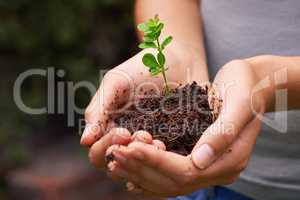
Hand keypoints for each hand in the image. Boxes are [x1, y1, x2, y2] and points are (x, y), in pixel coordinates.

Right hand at [81, 41, 207, 168]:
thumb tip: (85, 141)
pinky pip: (168, 160)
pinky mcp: (175, 142)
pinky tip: (170, 144)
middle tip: (144, 136)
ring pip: (143, 167)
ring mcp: (152, 144)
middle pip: (120, 166)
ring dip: (147, 160)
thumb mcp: (115, 83)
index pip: (99, 154)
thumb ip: (98, 108)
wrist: (176, 57)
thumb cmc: (141, 68)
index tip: (122, 131)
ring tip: (158, 142)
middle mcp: (130, 141)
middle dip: (128, 156)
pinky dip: (166, 158)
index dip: (106, 148)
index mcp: (110, 129)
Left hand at [106, 60, 266, 196]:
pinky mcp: (198, 158)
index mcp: (230, 160)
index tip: (130, 148)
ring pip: (169, 182)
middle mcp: (218, 169)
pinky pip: (170, 174)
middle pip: (174, 181)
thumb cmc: (246, 88)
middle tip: (114, 154)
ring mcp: (208, 166)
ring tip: (115, 161)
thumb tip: (199, 162)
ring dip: (140, 173)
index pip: (186, 171)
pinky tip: (130, 169)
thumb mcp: (238, 104)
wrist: (253, 85)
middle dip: (142, 168)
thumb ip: (222, 134)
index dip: (156, 161)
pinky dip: (149, 172)